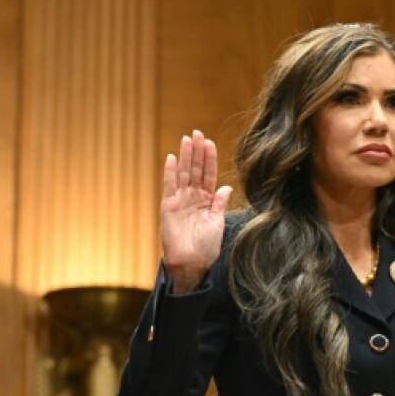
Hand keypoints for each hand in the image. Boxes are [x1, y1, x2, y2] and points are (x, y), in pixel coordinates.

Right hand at [160, 130, 232, 292]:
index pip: (208, 175)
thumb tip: (226, 187)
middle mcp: (193, 197)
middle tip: (198, 133)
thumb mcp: (217, 223)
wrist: (192, 263)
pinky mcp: (168, 206)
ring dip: (185, 156)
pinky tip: (172, 158)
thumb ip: (219, 204)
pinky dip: (170, 172)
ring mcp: (180, 200)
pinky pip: (169, 186)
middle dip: (197, 151)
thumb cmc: (206, 247)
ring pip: (183, 174)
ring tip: (187, 139)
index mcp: (207, 200)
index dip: (209, 159)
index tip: (210, 143)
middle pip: (195, 170)